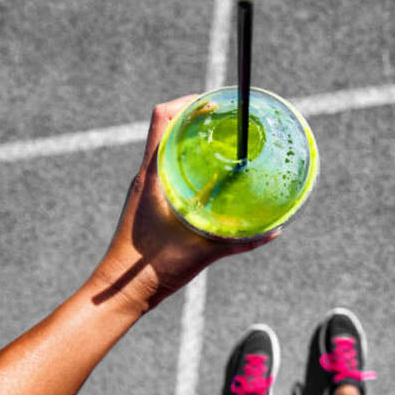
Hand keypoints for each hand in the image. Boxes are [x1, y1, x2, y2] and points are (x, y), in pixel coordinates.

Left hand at [92, 95, 279, 311]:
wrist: (120, 291)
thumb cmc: (151, 269)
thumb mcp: (202, 251)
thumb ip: (239, 241)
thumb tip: (274, 231)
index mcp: (152, 176)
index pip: (163, 118)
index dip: (188, 102)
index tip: (214, 103)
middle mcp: (146, 176)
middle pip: (168, 128)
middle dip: (196, 118)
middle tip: (227, 121)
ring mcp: (146, 189)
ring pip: (168, 149)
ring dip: (191, 140)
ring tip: (222, 143)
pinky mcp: (149, 203)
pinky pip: (169, 171)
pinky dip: (189, 164)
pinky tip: (211, 179)